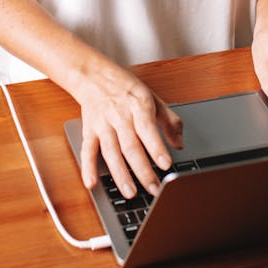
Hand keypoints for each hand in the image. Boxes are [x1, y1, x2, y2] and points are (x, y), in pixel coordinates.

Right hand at [76, 63, 183, 198]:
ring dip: (120, 174)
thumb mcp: (153, 98)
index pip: (148, 130)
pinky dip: (88, 167)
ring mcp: (103, 124)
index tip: (166, 164)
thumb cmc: (126, 88)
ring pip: (111, 152)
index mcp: (138, 106)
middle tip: (153, 188)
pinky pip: (88, 150)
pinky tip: (91, 183)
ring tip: (130, 193)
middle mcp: (119, 116)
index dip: (157, 148)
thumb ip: (169, 120)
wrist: (94, 75)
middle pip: (130, 146)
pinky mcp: (89, 130)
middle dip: (142, 170)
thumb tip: (180, 143)